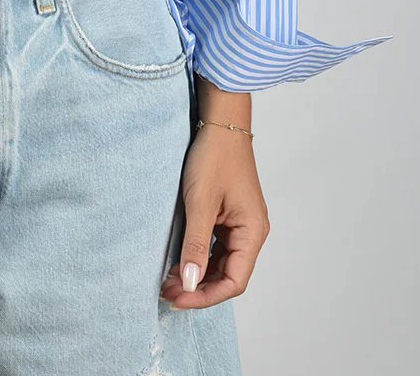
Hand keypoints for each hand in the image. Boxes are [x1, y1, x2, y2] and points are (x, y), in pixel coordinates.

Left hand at [160, 122, 269, 307]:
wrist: (220, 122)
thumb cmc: (213, 157)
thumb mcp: (199, 203)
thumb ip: (195, 245)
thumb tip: (190, 283)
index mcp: (253, 232)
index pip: (234, 281)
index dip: (205, 296)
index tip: (177, 298)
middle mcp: (252, 232)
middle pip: (229, 275)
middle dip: (199, 287)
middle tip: (166, 291)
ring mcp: (241, 223)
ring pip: (222, 262)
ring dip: (198, 273)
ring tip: (169, 279)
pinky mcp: (229, 215)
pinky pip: (217, 246)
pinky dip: (199, 256)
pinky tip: (179, 259)